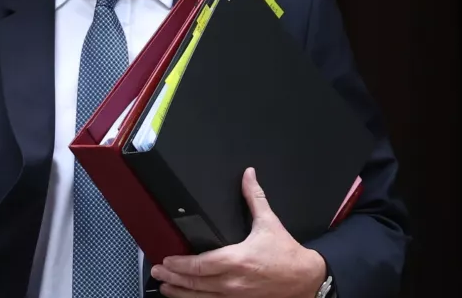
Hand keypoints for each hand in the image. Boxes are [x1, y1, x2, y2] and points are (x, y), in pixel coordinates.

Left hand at [151, 167, 326, 297]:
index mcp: (237, 260)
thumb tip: (248, 175)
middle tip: (157, 272)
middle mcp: (232, 281)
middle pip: (195, 283)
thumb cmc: (286, 254)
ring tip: (165, 288)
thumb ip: (254, 197)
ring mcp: (235, 296)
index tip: (167, 260)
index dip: (180, 264)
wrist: (305, 278)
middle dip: (173, 278)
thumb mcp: (269, 222)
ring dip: (180, 293)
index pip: (200, 264)